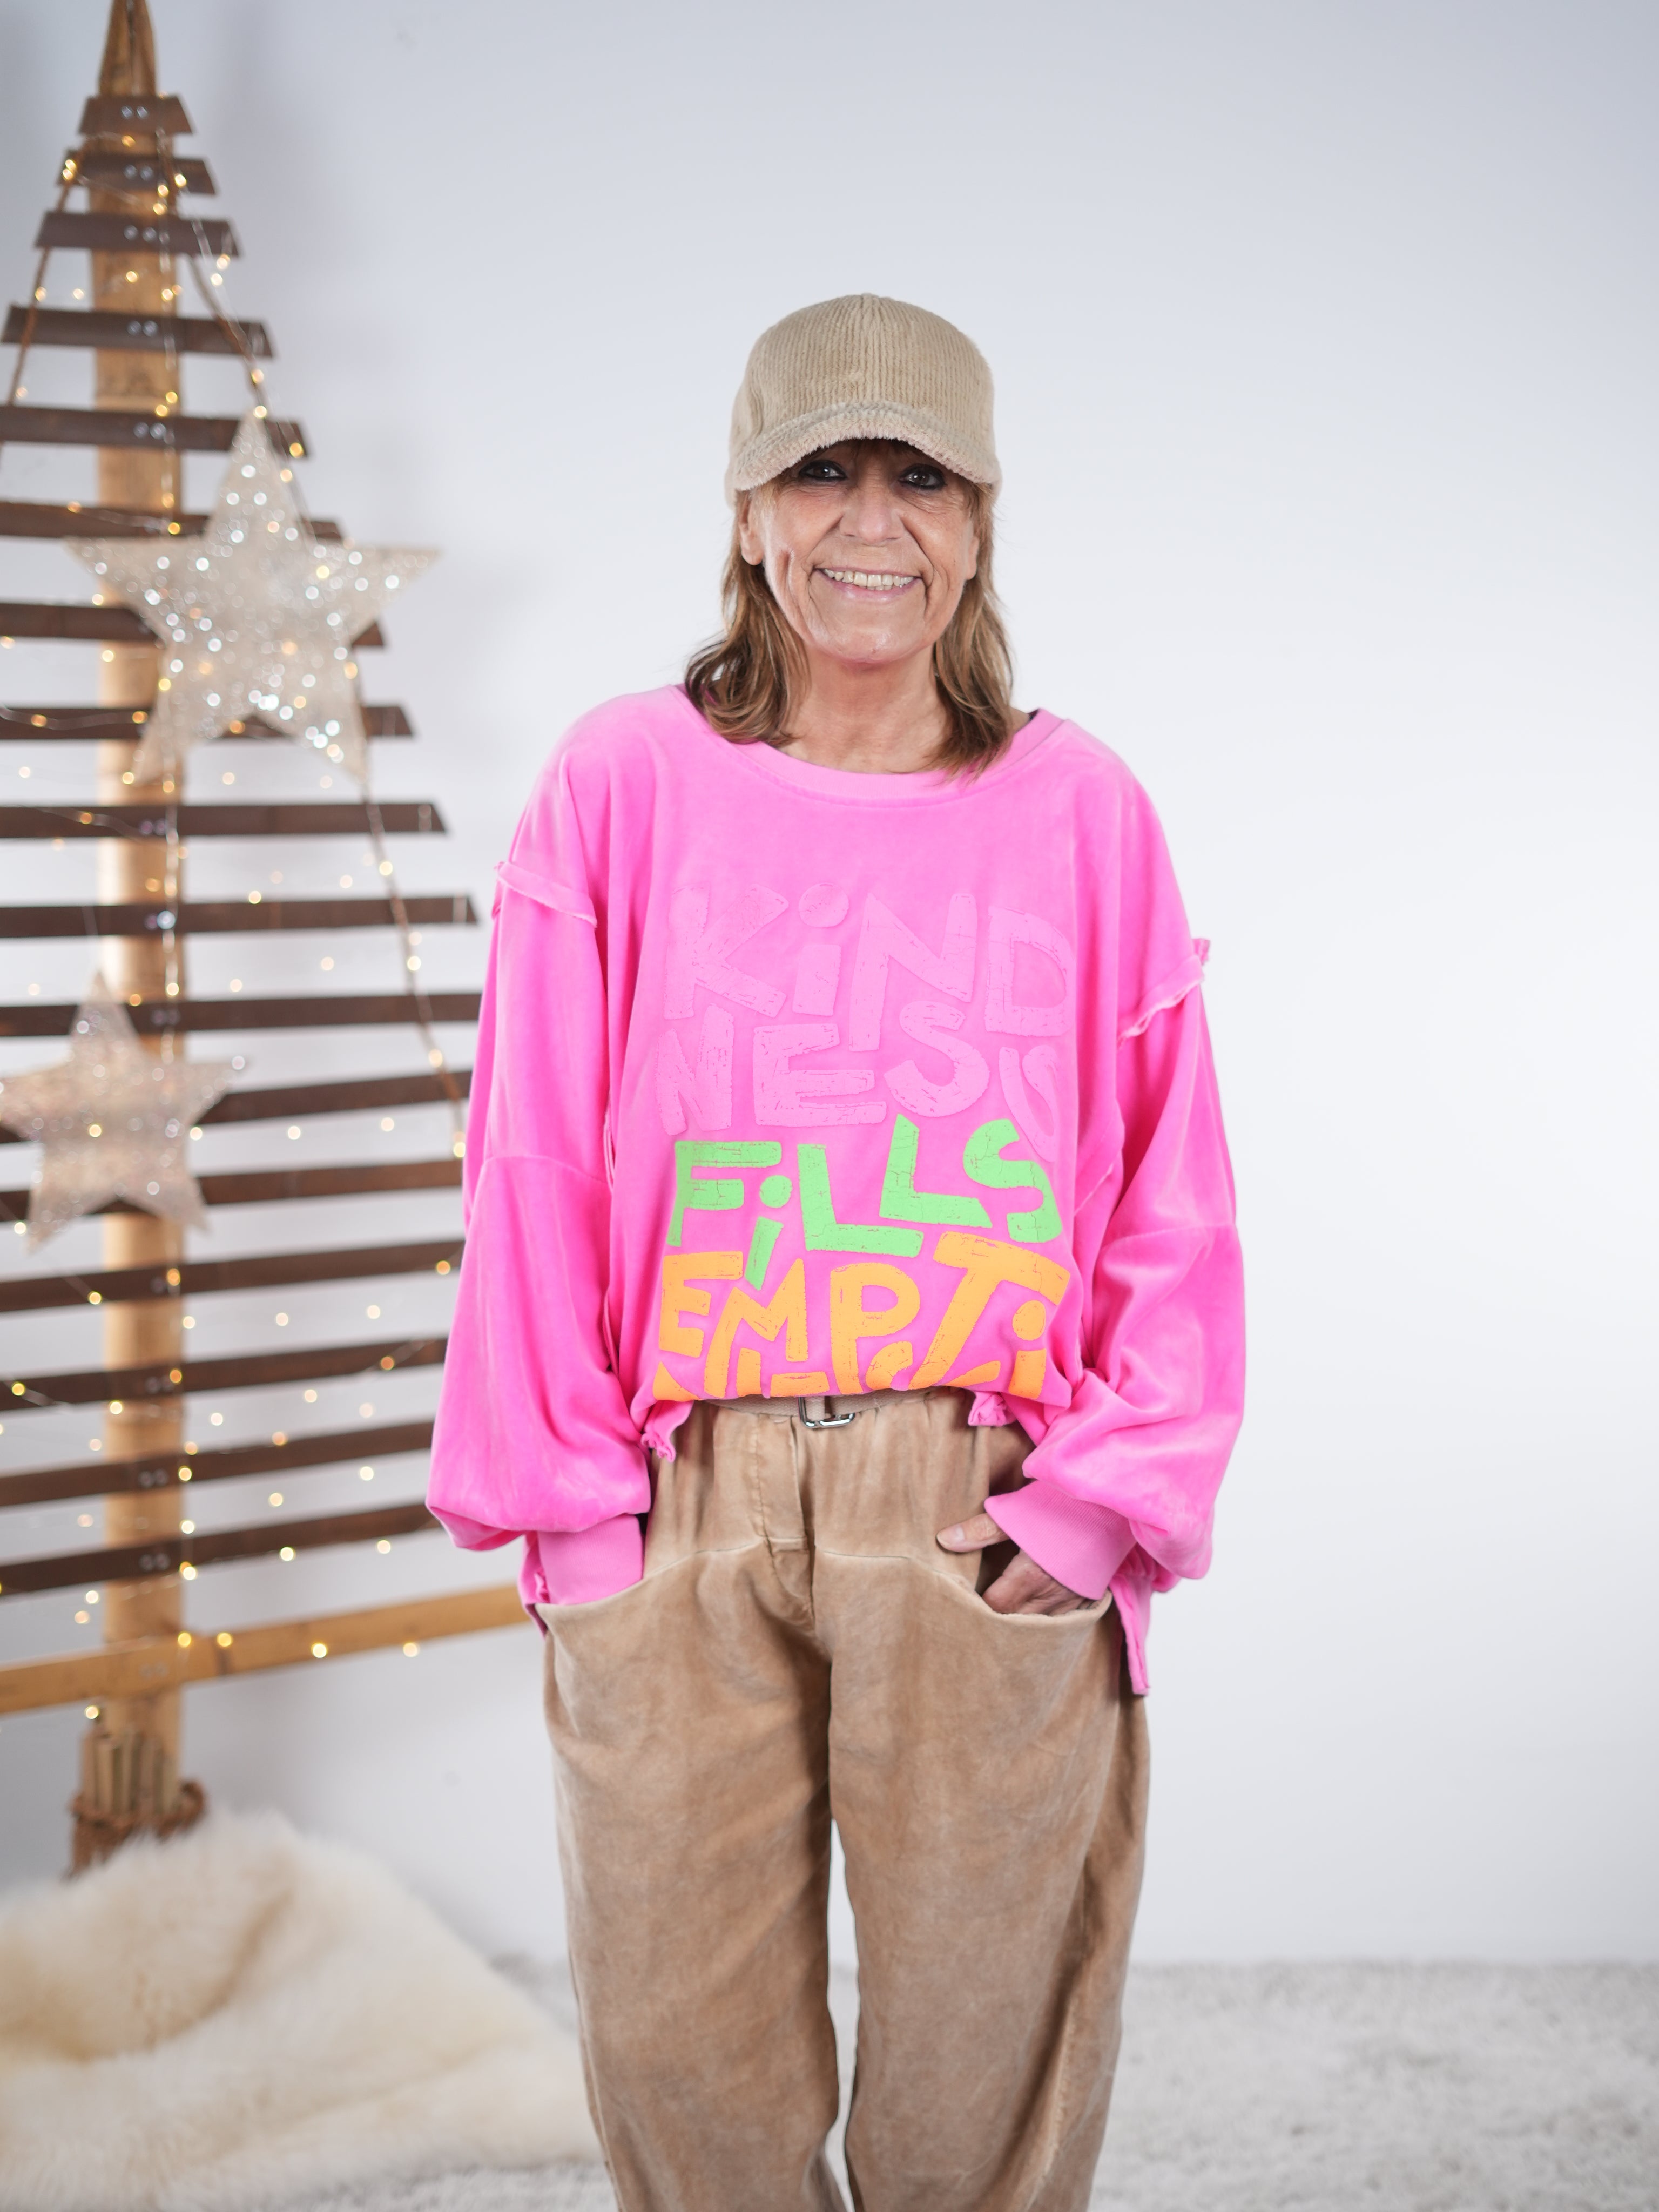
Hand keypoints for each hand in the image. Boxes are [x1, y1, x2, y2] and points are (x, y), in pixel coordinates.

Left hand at [936, 1512, 1093, 1614]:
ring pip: (1038, 1624)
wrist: (1113, 1507)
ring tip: (1002, 1609)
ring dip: (1019, 1619)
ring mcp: (1073, 1600)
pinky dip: (1043, 1617)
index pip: (995, 1607)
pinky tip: (1033, 1607)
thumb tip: (944, 1540)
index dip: (977, 1605)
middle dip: (995, 1617)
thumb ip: (981, 1530)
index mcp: (1031, 1577)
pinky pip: (1060, 1619)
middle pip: (1014, 1621)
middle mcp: (1052, 1595)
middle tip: (977, 1607)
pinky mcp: (1088, 1597)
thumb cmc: (1063, 1505)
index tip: (964, 1596)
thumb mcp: (1018, 1512)